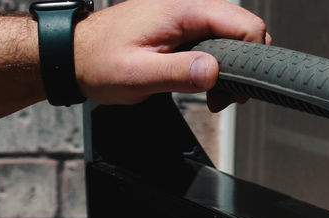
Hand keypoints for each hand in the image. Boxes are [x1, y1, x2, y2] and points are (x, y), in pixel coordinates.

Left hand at [74, 0, 269, 110]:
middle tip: (222, 97)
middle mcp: (188, 7)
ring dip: (230, 68)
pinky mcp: (183, 29)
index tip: (233, 89)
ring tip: (212, 95)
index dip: (250, 56)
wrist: (78, 55)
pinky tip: (203, 84)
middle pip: (243, 28)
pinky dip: (217, 66)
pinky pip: (215, 42)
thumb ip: (177, 72)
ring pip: (231, 37)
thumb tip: (212, 71)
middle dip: (243, 65)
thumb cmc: (100, 62)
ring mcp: (187, 16)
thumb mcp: (137, 75)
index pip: (242, 22)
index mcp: (181, 11)